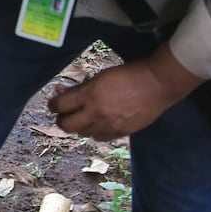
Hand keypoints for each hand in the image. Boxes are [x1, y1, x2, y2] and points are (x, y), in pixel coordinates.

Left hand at [48, 49, 202, 140]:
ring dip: (80, 125)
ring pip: (82, 133)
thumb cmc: (129, 74)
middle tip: (65, 114)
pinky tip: (100, 122)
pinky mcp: (120, 133)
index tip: (54, 103)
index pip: (59, 106)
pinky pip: (99, 137)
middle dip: (62, 119)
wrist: (157, 85)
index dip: (53, 105)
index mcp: (90, 95)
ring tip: (85, 116)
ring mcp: (108, 126)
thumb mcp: (101, 76)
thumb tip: (62, 91)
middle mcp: (96, 113)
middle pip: (66, 126)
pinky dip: (96, 131)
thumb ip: (81, 86)